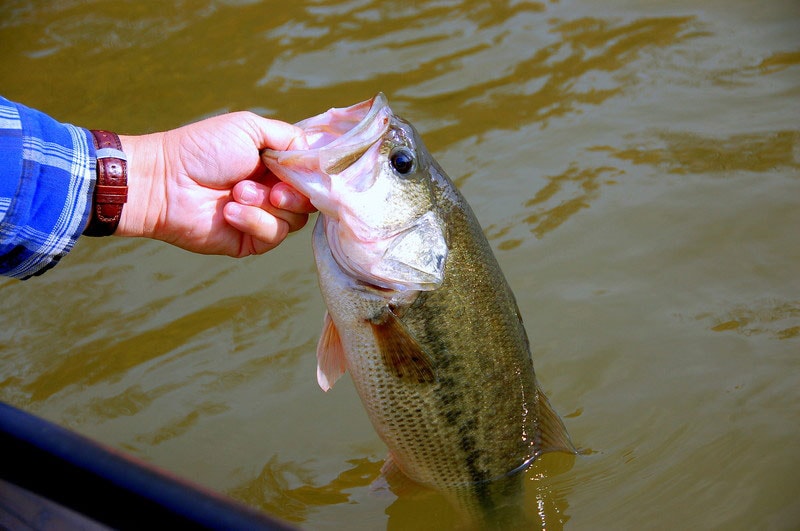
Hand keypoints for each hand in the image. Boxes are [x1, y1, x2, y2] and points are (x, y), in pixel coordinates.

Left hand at [116, 112, 314, 256]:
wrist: (165, 181)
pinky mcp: (250, 241)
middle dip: (293, 193)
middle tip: (271, 188)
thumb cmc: (203, 149)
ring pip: (295, 221)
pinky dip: (253, 221)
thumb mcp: (251, 128)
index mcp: (274, 165)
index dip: (313, 175)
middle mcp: (272, 191)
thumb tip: (318, 157)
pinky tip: (229, 211)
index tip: (306, 172)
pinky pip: (272, 236)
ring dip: (266, 205)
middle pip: (310, 201)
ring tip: (236, 193)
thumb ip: (290, 138)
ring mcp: (262, 217)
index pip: (311, 175)